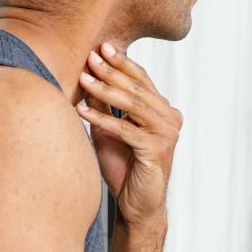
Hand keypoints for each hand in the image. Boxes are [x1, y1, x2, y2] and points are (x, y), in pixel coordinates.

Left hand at [76, 44, 182, 228]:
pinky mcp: (158, 151)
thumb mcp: (109, 130)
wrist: (136, 205)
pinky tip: (81, 111)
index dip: (122, 62)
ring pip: (134, 105)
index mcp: (163, 111)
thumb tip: (87, 73)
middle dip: (111, 71)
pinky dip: (102, 119)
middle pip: (138, 88)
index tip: (99, 46)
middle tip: (89, 56)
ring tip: (82, 80)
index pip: (142, 79)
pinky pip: (126, 129)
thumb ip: (103, 104)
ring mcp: (167, 135)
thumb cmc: (124, 169)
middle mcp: (170, 119)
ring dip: (105, 91)